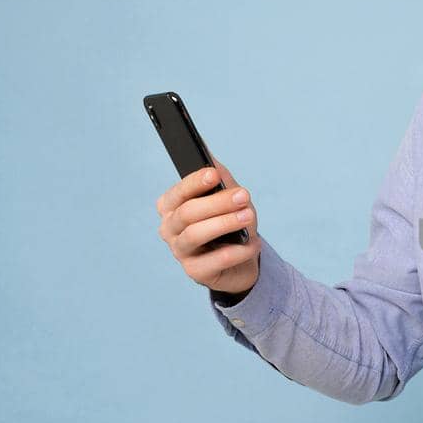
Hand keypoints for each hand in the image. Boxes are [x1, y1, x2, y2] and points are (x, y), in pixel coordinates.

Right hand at [155, 159, 262, 296]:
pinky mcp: (195, 272)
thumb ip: (218, 175)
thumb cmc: (230, 224)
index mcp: (171, 206)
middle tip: (244, 196)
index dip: (196, 182)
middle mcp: (169, 228)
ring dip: (225, 223)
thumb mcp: (228, 197)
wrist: (241, 259)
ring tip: (249, 216)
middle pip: (188, 212)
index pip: (179, 192)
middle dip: (218, 203)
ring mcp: (180, 251)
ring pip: (196, 234)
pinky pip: (215, 260)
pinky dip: (237, 251)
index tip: (214, 175)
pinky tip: (253, 243)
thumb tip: (205, 150)